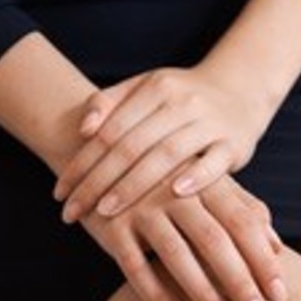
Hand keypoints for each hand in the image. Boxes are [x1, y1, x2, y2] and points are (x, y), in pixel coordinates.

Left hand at [53, 64, 273, 224]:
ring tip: (105, 211)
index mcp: (155, 87)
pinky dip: (196, 177)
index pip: (110, 129)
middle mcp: (180, 102)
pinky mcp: (233, 143)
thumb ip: (111, 102)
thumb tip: (83, 128)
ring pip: (166, 154)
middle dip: (97, 181)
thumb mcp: (147, 87)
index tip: (60, 192)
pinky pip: (213, 162)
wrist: (240, 89)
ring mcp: (208, 122)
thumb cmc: (181, 97)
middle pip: (132, 145)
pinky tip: (174, 195)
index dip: (82, 161)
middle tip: (72, 213)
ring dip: (134, 185)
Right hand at [78, 171, 287, 300]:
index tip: (279, 292)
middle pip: (213, 239)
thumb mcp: (205, 182)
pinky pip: (136, 267)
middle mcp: (173, 190)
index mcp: (202, 177)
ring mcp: (141, 206)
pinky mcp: (112, 226)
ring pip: (177, 254)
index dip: (261, 257)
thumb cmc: (168, 175)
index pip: (240, 220)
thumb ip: (241, 208)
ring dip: (203, 292)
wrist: (103, 154)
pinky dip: (158, 295)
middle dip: (239, 280)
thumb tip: (276, 245)